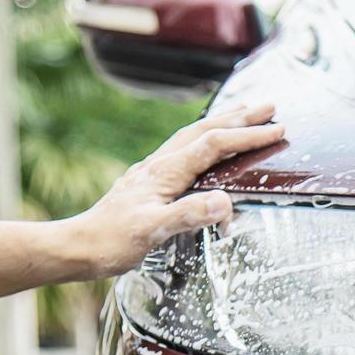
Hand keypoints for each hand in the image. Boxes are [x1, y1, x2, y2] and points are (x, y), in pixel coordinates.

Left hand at [60, 103, 283, 279]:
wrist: (78, 246)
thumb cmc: (112, 241)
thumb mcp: (152, 231)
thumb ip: (189, 214)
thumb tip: (225, 201)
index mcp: (165, 172)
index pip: (214, 145)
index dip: (246, 135)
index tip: (276, 130)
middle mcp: (160, 165)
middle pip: (205, 130)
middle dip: (239, 117)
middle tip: (270, 108)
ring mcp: (154, 171)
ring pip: (193, 136)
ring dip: (223, 123)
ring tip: (245, 115)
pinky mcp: (150, 182)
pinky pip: (184, 151)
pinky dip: (204, 140)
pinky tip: (206, 148)